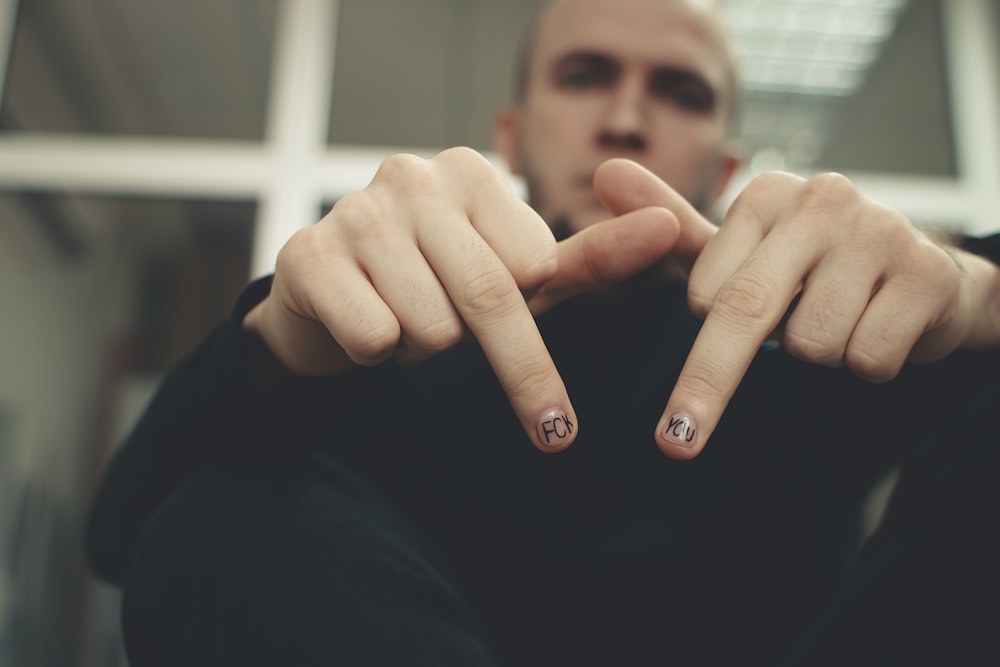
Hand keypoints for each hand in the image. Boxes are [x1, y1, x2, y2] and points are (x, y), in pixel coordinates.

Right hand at [243, 148, 680, 451]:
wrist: (336, 304)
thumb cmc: (442, 287)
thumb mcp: (525, 278)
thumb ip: (596, 258)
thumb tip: (671, 228)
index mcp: (473, 172)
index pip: (535, 267)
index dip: (530, 318)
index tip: (514, 327)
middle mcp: (411, 176)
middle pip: (490, 297)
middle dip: (516, 372)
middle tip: (544, 423)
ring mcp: (355, 211)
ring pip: (430, 328)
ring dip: (430, 353)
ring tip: (412, 329)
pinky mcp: (306, 255)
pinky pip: (372, 336)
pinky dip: (379, 356)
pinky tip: (366, 327)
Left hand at [617, 163, 999, 458]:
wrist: (924, 278)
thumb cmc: (812, 268)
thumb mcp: (741, 249)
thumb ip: (672, 226)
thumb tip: (604, 172)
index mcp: (766, 194)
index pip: (706, 287)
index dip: (708, 329)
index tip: (715, 330)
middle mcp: (821, 200)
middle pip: (745, 310)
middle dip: (707, 384)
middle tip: (676, 442)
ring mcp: (879, 232)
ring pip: (812, 343)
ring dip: (820, 354)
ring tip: (841, 321)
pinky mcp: (925, 274)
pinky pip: (867, 357)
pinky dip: (867, 364)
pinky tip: (879, 327)